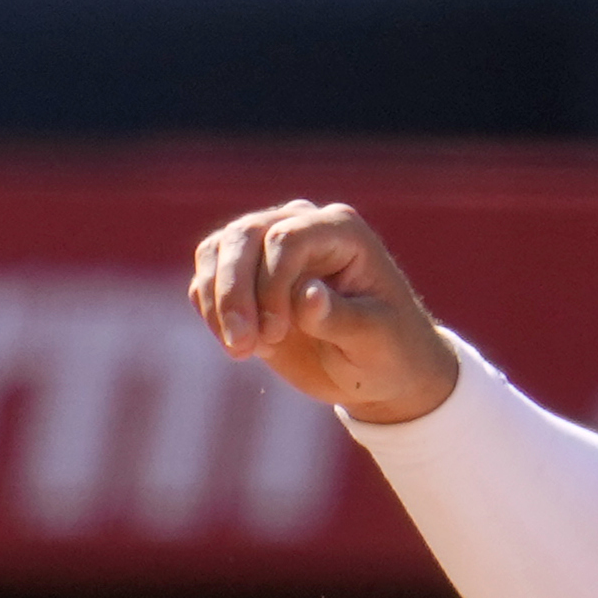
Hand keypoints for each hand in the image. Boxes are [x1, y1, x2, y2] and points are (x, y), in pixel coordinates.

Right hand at [190, 199, 461, 425]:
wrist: (378, 371)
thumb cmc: (390, 352)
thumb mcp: (375, 341)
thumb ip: (340, 317)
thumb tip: (306, 294)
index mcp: (341, 230)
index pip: (285, 238)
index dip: (270, 284)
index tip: (276, 334)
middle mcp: (301, 226)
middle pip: (243, 237)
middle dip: (233, 293)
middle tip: (242, 348)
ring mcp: (268, 246)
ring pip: (216, 252)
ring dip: (217, 303)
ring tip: (242, 351)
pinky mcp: (246, 275)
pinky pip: (206, 280)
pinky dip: (211, 312)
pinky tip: (239, 345)